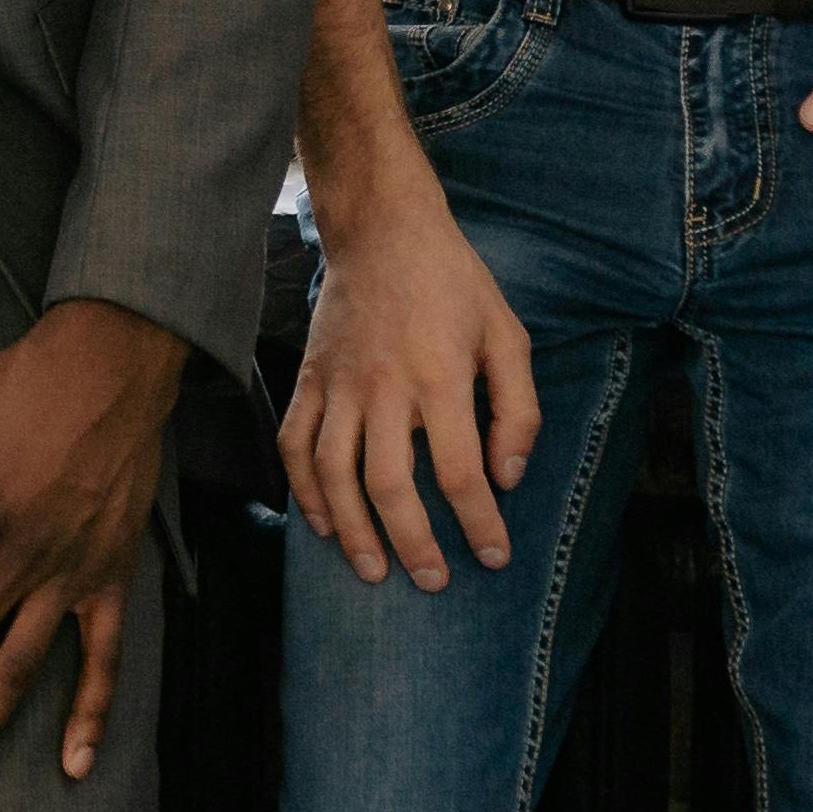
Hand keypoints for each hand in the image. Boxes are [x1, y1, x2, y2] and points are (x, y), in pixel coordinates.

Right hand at [281, 169, 539, 591]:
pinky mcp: (309, 378)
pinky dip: (302, 491)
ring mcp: (339, 384)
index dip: (479, 522)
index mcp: (440, 376)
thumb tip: (506, 476)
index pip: (459, 471)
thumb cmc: (453, 284)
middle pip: (390, 484)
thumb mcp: (507, 333)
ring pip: (334, 473)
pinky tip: (321, 525)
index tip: (493, 555)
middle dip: (413, 543)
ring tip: (374, 570)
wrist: (382, 230)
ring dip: (352, 530)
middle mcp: (384, 386)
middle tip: (433, 581)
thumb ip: (517, 409)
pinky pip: (295, 444)